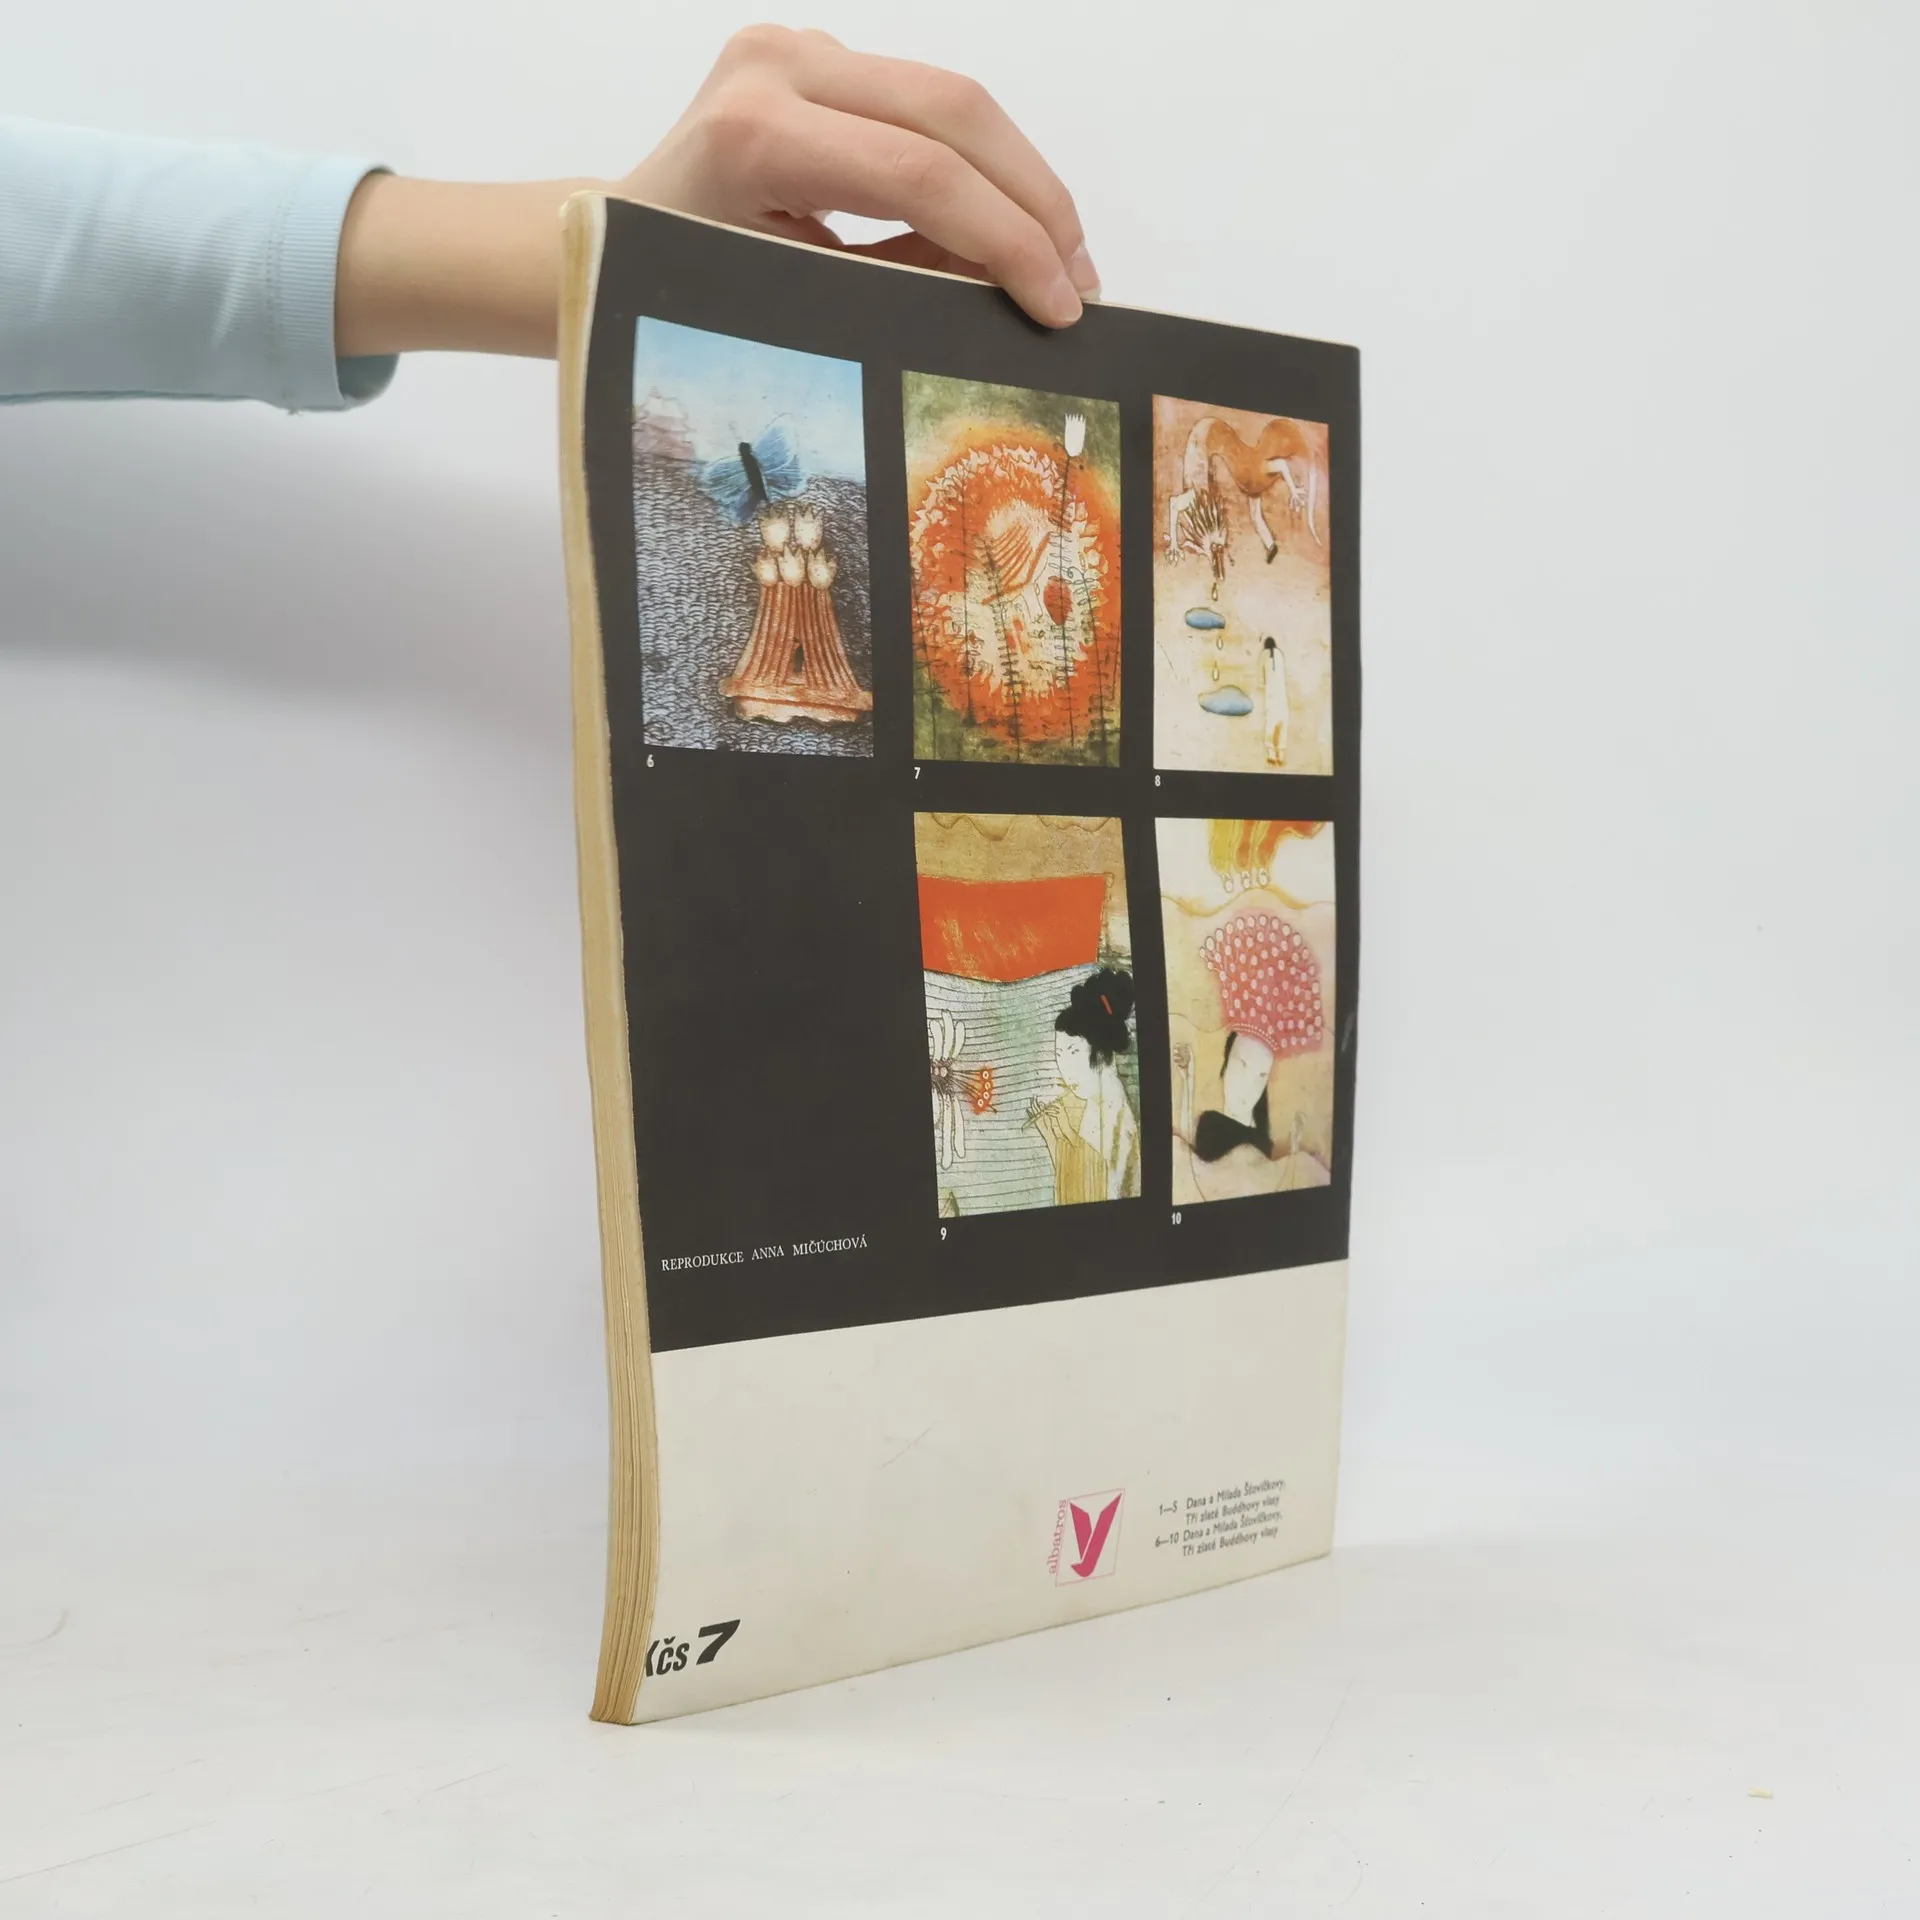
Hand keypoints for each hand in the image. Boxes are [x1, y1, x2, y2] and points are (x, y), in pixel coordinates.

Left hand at [335, 28, 1096, 360]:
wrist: (600, 246)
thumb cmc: (673, 301)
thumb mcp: (792, 307)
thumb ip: (901, 286)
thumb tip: (1009, 292)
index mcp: (756, 128)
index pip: (919, 171)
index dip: (1008, 238)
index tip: (1061, 306)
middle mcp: (776, 63)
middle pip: (954, 110)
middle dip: (1035, 201)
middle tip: (1081, 284)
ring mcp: (793, 47)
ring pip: (953, 98)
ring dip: (1021, 181)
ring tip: (1061, 263)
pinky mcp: (811, 56)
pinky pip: (926, 105)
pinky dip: (980, 168)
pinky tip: (1011, 231)